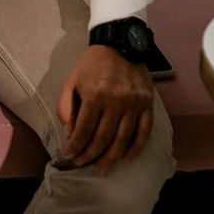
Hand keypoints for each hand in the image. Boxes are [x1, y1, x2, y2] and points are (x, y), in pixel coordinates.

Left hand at [56, 44, 153, 174]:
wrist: (119, 44)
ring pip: (123, 139)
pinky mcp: (147, 104)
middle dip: (90, 156)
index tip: (69, 157)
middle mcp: (116, 101)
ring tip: (102, 169)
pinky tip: (126, 158)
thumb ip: (66, 107)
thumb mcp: (71, 81)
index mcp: (94, 95)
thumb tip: (70, 133)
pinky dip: (135, 148)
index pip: (84, 130)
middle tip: (82, 166)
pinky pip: (144, 132)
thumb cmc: (91, 65)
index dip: (76, 147)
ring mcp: (134, 104)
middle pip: (102, 138)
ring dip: (111, 158)